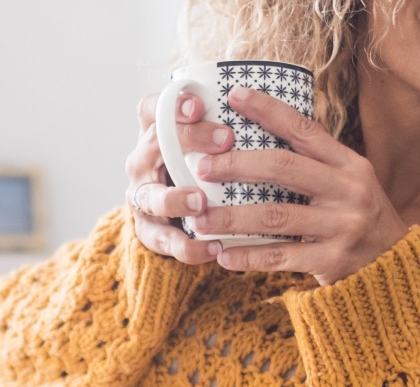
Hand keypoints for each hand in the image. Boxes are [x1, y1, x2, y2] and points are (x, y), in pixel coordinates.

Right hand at [125, 92, 234, 264]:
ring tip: (200, 202)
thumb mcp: (209, 146)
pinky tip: (213, 248)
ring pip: (150, 196)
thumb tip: (277, 112)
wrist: (176, 215)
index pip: (152, 109)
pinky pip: (163, 240)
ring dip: (174, 198)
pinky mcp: (148, 230)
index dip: (171, 105)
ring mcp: (142, 197)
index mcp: (155, 134)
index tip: (199, 104)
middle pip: (154, 144)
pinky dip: (186, 246)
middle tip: (225, 139)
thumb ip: (226, 130)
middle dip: (188, 140)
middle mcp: (143, 162)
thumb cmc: (202, 169)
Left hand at [192, 87, 410, 285]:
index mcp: (348, 165)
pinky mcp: (333, 260)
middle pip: (283, 168)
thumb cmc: (357, 217)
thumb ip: (313, 163)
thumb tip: (257, 135)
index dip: (268, 110)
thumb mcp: (347, 183)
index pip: (304, 129)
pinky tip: (223, 255)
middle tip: (202, 167)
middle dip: (237, 165)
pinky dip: (248, 256)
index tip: (235, 95)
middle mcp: (348, 190)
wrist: (396, 265)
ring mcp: (342, 226)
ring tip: (199, 220)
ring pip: (275, 216)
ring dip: (232, 218)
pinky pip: (281, 257)